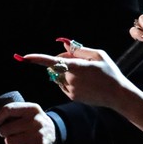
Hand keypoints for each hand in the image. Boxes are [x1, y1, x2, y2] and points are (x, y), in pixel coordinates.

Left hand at [0, 101, 55, 143]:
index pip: (9, 109)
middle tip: (9, 133)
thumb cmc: (34, 121)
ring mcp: (38, 134)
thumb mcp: (26, 111)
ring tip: (15, 140)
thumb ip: (10, 112)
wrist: (54, 133)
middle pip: (6, 128)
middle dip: (4, 132)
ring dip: (9, 142)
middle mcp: (35, 120)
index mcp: (32, 109)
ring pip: (10, 141)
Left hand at [15, 41, 135, 110]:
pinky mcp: (71, 97)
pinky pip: (63, 85)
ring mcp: (70, 89)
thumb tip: (65, 46)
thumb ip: (79, 50)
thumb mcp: (98, 55)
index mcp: (77, 67)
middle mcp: (70, 79)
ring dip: (66, 72)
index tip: (24, 57)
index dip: (37, 59)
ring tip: (86, 74)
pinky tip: (85, 83)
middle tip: (79, 61)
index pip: (52, 61)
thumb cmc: (110, 72)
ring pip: (59, 76)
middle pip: (56, 66)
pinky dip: (69, 81)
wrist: (117, 95)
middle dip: (62, 61)